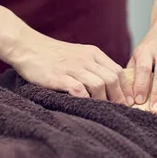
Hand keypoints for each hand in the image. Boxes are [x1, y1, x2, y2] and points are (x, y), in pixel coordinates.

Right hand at [11, 36, 133, 104]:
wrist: (27, 46)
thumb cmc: (52, 55)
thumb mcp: (78, 54)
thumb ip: (93, 66)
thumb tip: (109, 84)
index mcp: (93, 54)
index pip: (118, 71)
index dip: (126, 88)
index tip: (129, 101)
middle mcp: (86, 60)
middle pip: (112, 79)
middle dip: (119, 97)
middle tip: (121, 110)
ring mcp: (72, 68)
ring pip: (99, 85)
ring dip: (104, 100)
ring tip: (105, 111)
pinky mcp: (59, 77)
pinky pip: (78, 89)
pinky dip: (85, 100)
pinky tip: (86, 106)